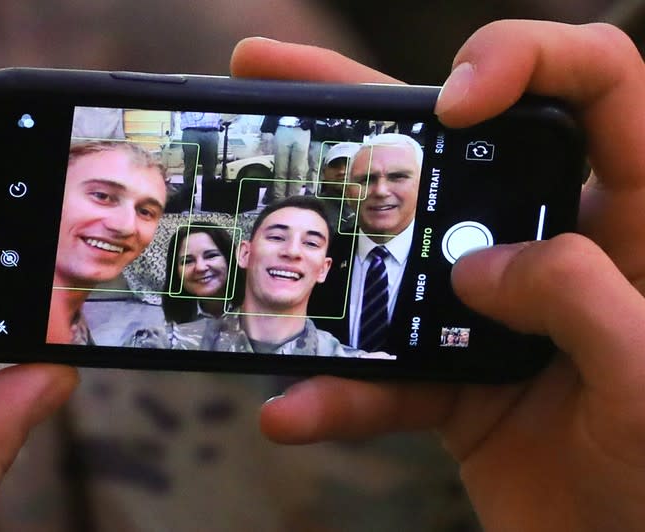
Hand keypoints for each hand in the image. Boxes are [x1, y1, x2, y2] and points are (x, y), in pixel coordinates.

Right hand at [232, 22, 644, 530]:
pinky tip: (296, 408)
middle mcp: (551, 247)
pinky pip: (383, 372)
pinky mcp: (452, 377)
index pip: (595, 85)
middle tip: (273, 76)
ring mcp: (491, 313)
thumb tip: (478, 269)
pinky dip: (340, 395)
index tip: (455, 100)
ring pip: (395, 252)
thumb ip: (578, 293)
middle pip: (454, 150)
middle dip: (365, 108)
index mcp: (630, 218)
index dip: (526, 60)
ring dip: (321, 249)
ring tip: (248, 227)